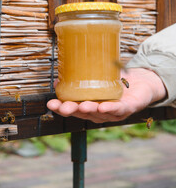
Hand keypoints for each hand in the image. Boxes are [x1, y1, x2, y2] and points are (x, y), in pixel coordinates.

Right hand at [47, 68, 166, 122]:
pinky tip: (103, 106)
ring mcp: (112, 112)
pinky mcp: (128, 108)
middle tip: (64, 107)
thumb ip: (78, 78)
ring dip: (90, 110)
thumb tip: (58, 79)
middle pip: (83, 114)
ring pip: (99, 113)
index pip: (72, 109)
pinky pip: (118, 110)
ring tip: (82, 105)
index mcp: (88, 105)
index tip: (50, 104)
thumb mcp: (95, 77)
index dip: (60, 108)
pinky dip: (110, 109)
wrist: (141, 81)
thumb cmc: (115, 81)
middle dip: (72, 111)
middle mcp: (98, 112)